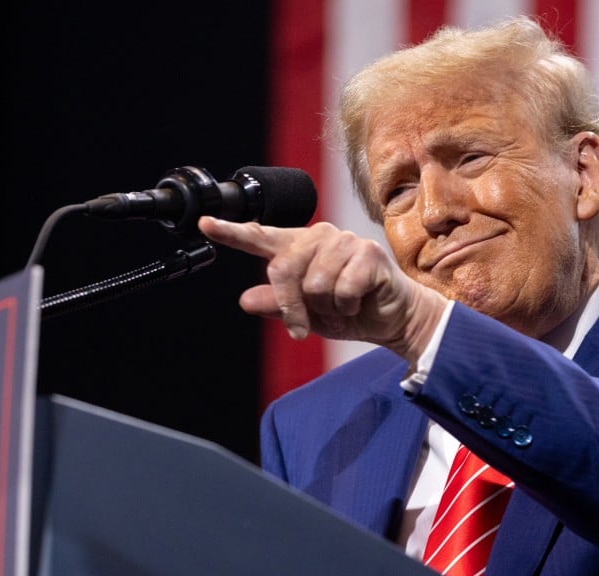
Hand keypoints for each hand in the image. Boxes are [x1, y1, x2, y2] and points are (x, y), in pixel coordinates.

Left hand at [197, 217, 446, 360]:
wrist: (393, 320)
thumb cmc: (349, 312)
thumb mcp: (306, 316)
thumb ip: (278, 305)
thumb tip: (247, 300)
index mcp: (299, 247)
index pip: (261, 238)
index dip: (232, 233)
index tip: (205, 224)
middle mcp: (320, 237)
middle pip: (283, 268)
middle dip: (291, 306)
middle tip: (303, 327)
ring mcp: (345, 241)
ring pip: (314, 283)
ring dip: (326, 308)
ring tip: (341, 307)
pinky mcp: (368, 253)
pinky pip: (341, 289)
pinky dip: (347, 307)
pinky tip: (358, 302)